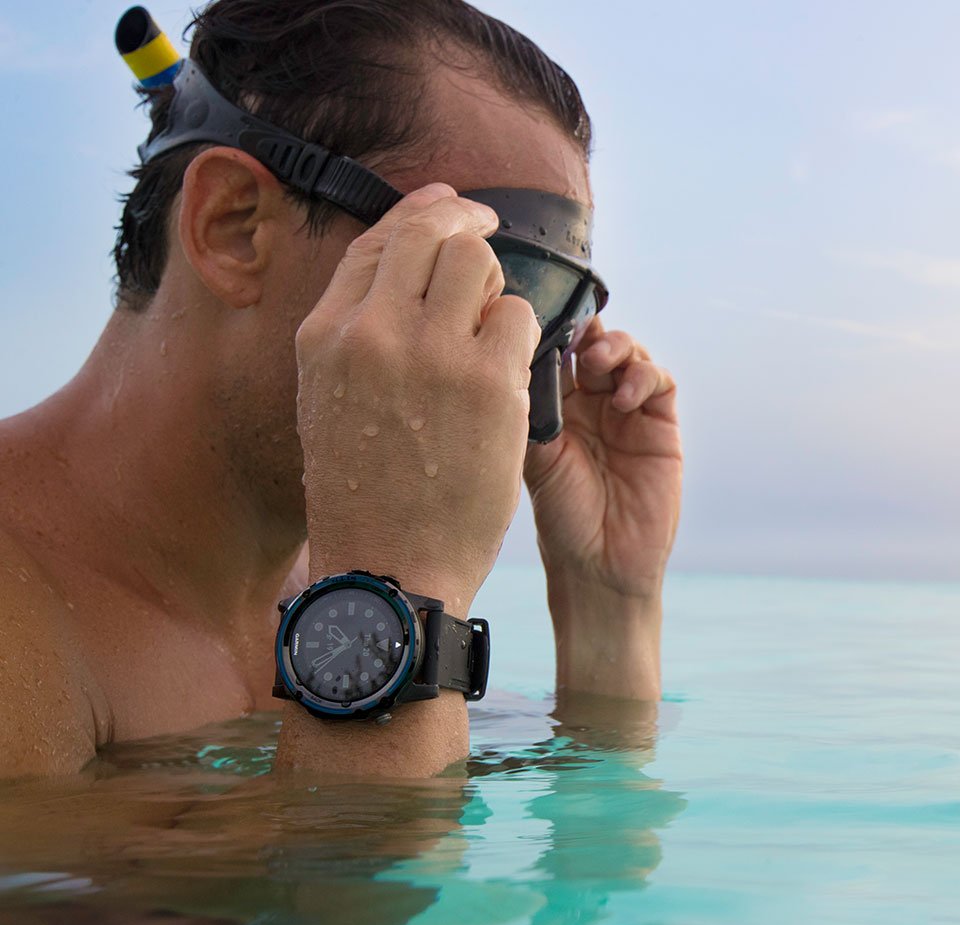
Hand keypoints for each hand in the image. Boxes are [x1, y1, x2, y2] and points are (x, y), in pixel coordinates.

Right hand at [295, 183, 536, 616]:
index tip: (452, 208)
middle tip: (490, 241)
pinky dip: (521, 338)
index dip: (424, 214)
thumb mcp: (331, 400)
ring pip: (481, 266)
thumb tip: (410, 256)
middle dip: (469, 233)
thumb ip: (361, 329)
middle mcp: (372, 333)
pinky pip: (520, 318)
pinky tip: (508, 374)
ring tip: (491, 333)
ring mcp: (433, 353)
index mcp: (324, 336)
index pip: (379, 241)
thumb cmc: (367, 494)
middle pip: (433, 236)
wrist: (394, 567)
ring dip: (496, 289)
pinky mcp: (490, 382)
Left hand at [523, 319, 681, 601]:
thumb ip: (535, 405)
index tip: (543, 317)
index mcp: (554, 406)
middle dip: (587, 330)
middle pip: (593, 341)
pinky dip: (644, 377)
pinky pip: (659, 382)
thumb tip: (527, 349)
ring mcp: (628, 412)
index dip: (553, 328)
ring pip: (628, 353)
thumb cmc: (560, 518)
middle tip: (577, 338)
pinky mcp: (661, 426)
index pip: (556, 350)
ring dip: (616, 347)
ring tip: (600, 364)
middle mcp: (590, 403)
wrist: (601, 564)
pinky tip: (625, 399)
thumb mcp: (534, 456)